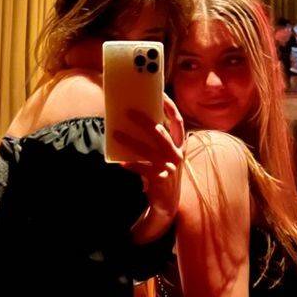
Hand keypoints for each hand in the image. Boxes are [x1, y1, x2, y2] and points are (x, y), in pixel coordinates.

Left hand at [114, 94, 184, 242]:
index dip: (170, 107)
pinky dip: (131, 164)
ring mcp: (170, 166)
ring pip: (147, 150)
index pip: (177, 121)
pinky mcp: (161, 178)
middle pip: (160, 132)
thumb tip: (136, 122)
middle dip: (144, 121)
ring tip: (116, 134)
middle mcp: (177, 154)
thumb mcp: (166, 156)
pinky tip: (121, 162)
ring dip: (130, 141)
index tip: (160, 94)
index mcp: (180, 145)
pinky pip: (143, 168)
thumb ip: (158, 142)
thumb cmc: (163, 173)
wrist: (168, 202)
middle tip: (128, 111)